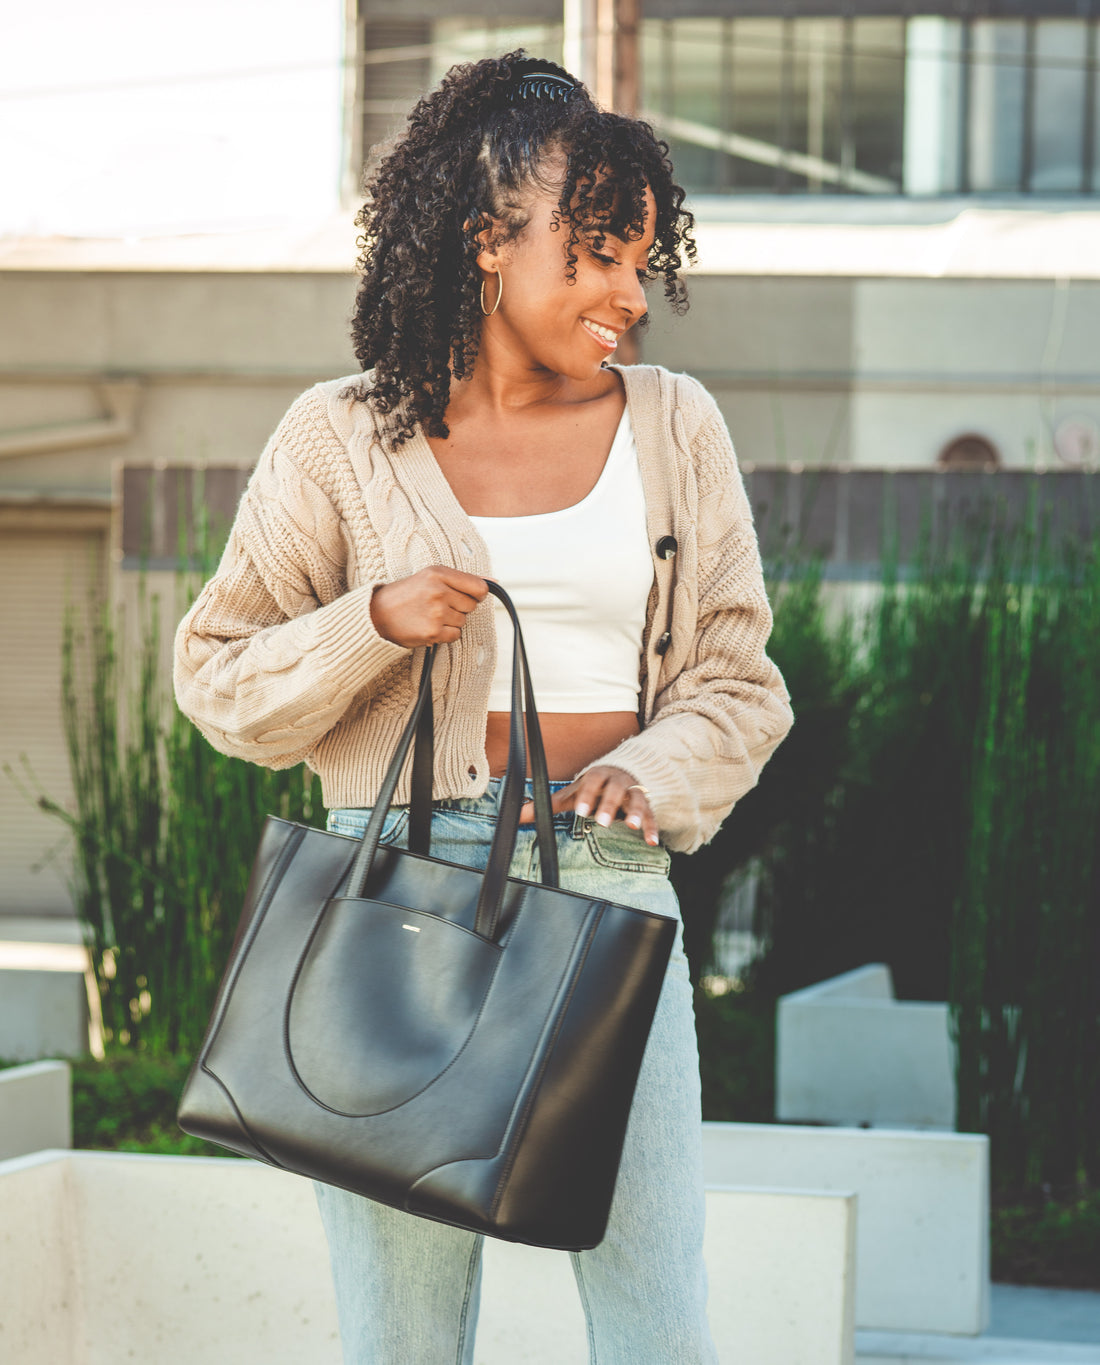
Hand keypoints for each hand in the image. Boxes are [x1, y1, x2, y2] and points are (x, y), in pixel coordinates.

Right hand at [370, 566, 488, 647]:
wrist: (376, 615)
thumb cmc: (404, 595)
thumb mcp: (430, 577)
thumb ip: (462, 580)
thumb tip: (494, 583)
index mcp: (438, 573)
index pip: (479, 587)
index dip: (476, 594)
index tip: (465, 596)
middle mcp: (438, 591)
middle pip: (472, 605)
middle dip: (459, 608)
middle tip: (438, 606)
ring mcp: (436, 612)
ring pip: (463, 621)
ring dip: (451, 622)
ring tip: (430, 615)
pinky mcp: (433, 632)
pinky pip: (455, 635)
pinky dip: (445, 634)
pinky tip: (429, 626)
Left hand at [519, 766, 659, 846]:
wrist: (625, 772)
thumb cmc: (593, 787)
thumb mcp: (572, 793)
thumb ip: (547, 804)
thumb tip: (517, 815)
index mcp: (597, 775)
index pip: (592, 782)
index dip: (587, 796)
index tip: (581, 812)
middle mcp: (618, 781)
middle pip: (616, 790)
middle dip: (609, 805)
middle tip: (602, 822)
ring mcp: (634, 792)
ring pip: (637, 800)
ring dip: (636, 813)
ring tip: (634, 827)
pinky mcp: (647, 805)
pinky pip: (652, 815)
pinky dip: (652, 828)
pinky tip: (651, 842)